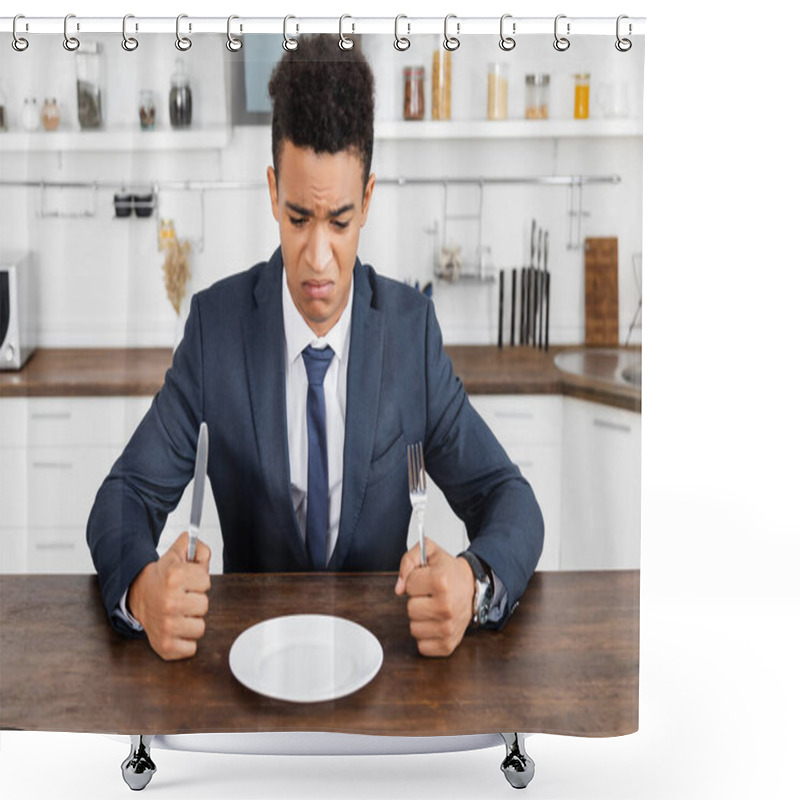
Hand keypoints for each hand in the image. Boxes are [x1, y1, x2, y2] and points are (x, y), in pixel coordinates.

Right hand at [127, 531, 211, 660]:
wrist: (137, 595)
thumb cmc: (162, 577)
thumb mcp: (177, 554)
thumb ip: (197, 547)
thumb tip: (204, 553)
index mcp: (175, 577)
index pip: (206, 581)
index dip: (198, 580)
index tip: (186, 581)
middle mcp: (170, 602)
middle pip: (204, 605)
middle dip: (195, 600)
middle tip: (181, 598)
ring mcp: (167, 625)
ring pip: (200, 628)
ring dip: (192, 621)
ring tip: (179, 613)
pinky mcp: (165, 645)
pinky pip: (191, 648)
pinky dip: (185, 641)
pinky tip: (176, 629)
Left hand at [394, 538, 474, 656]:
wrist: (473, 586)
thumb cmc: (449, 571)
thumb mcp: (429, 552)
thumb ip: (408, 561)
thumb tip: (399, 588)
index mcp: (441, 582)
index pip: (408, 585)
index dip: (415, 580)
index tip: (428, 579)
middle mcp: (446, 606)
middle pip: (410, 609)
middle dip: (417, 600)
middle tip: (431, 595)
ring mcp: (448, 627)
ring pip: (414, 628)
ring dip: (421, 619)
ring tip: (434, 608)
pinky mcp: (448, 644)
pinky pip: (422, 646)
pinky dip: (426, 636)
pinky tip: (435, 623)